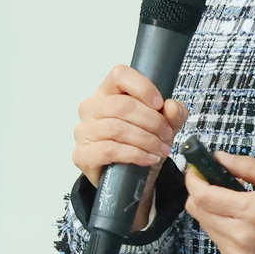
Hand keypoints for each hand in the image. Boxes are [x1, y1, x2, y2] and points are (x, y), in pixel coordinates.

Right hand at [73, 65, 183, 228]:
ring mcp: (83, 131)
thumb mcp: (164, 126)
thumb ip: (173, 114)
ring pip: (116, 129)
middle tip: (167, 134)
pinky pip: (109, 150)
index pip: (119, 75)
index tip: (159, 104)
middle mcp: (91, 108)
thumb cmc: (141, 144)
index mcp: (108, 93)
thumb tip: (171, 107)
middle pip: (121, 105)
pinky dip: (135, 154)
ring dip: (146, 140)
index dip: (142, 87)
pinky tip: (148, 158)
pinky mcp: (81, 154)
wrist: (129, 178)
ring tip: (161, 149)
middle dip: (151, 121)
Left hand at [185, 153, 254, 253]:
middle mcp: (240, 236)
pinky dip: (221, 229)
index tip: (194, 170)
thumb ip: (248, 167)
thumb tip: (219, 158)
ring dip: (210, 211)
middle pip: (197, 211)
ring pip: (205, 226)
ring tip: (232, 204)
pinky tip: (239, 223)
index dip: (193, 181)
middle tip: (211, 183)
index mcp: (251, 211)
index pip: (203, 196)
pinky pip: (217, 242)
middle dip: (199, 193)